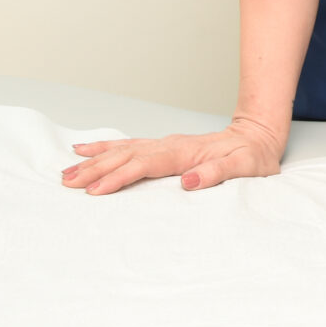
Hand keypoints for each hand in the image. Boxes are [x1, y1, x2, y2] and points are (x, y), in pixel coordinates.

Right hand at [59, 116, 284, 194]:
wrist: (258, 136)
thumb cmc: (253, 155)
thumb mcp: (245, 167)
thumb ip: (218, 172)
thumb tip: (189, 179)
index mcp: (185, 152)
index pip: (145, 165)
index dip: (119, 177)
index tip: (96, 191)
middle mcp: (170, 145)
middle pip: (126, 156)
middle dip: (95, 170)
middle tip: (67, 184)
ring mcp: (165, 144)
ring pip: (123, 150)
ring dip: (94, 160)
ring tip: (66, 171)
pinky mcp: (164, 146)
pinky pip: (129, 145)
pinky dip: (105, 147)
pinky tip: (86, 150)